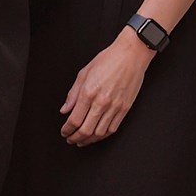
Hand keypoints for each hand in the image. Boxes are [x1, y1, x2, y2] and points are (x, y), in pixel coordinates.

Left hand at [59, 31, 153, 146]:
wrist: (131, 55)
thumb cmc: (108, 60)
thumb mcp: (84, 73)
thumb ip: (73, 94)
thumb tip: (65, 109)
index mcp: (89, 92)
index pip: (74, 120)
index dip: (67, 129)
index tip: (64, 131)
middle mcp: (101, 102)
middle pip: (85, 130)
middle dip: (75, 138)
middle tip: (70, 139)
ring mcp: (115, 107)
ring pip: (99, 133)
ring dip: (88, 140)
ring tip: (82, 140)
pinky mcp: (125, 108)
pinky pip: (113, 128)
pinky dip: (103, 136)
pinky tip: (97, 135)